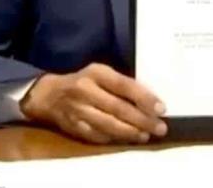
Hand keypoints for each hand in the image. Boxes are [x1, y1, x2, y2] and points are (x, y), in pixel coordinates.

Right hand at [20, 63, 167, 143]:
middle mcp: (86, 90)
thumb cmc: (84, 81)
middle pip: (118, 108)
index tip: (161, 109)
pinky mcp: (74, 127)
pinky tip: (128, 139)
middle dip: (142, 120)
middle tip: (160, 127)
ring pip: (109, 125)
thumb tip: (149, 100)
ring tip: (146, 135)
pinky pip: (98, 136)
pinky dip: (115, 139)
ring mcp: (79, 111)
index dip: (144, 98)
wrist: (50, 95)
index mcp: (96, 73)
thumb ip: (121, 84)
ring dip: (131, 132)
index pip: (124, 85)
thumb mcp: (101, 73)